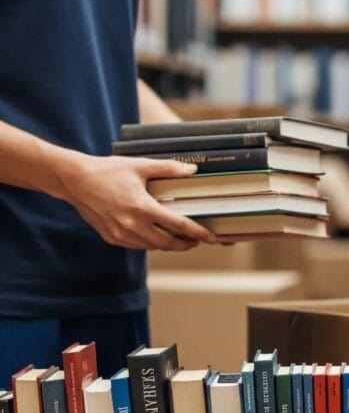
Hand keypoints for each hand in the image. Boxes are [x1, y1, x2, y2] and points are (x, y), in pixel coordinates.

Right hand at [56, 154, 216, 250]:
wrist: (74, 180)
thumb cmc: (107, 171)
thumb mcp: (139, 166)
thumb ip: (167, 169)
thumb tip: (192, 170)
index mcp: (142, 208)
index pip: (178, 225)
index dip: (198, 233)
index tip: (211, 237)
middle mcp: (132, 225)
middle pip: (168, 244)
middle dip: (186, 244)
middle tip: (197, 240)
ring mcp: (121, 235)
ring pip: (153, 247)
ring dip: (168, 244)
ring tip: (179, 238)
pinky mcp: (111, 238)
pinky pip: (137, 245)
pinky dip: (150, 243)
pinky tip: (156, 235)